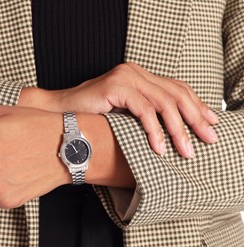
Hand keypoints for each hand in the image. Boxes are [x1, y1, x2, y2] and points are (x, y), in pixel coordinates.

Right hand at [20, 62, 219, 157]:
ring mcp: (124, 76)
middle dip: (195, 118)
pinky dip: (154, 130)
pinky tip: (159, 146)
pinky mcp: (115, 86)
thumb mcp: (124, 115)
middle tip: (208, 139)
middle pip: (175, 93)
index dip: (196, 105)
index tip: (210, 123)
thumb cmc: (90, 118)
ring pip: (163, 102)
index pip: (176, 87)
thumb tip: (173, 132)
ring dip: (178, 129)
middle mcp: (134, 71)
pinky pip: (143, 109)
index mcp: (138, 75)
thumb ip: (145, 114)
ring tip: (185, 150)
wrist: (59, 113)